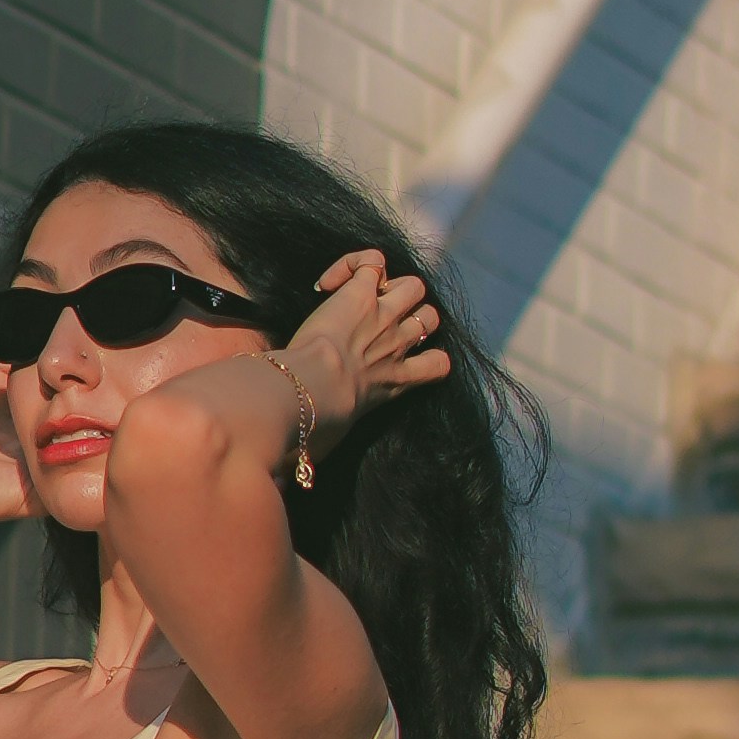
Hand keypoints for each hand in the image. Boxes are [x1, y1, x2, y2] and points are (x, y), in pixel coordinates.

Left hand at [283, 249, 447, 450]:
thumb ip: (327, 447)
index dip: (427, 354)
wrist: (313, 390)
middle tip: (373, 324)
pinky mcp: (361, 292)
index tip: (401, 359)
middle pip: (430, 315)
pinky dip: (355, 264)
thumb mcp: (333, 441)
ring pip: (413, 284)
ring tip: (362, 297)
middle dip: (410, 313)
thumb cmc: (321, 422)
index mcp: (397, 382)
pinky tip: (332, 282)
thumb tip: (299, 478)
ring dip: (391, 285)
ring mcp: (384, 316)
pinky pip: (373, 261)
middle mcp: (398, 346)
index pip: (440, 364)